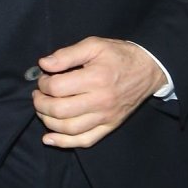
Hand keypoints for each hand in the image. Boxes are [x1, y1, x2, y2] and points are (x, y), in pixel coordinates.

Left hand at [33, 37, 164, 148]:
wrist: (148, 69)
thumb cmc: (119, 55)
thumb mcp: (94, 45)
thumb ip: (67, 54)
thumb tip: (44, 64)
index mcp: (95, 78)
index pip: (57, 88)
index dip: (43, 83)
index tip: (44, 78)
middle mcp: (100, 101)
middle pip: (59, 111)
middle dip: (41, 103)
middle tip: (38, 95)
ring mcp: (106, 117)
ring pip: (69, 129)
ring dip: (48, 121)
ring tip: (42, 110)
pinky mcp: (110, 126)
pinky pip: (85, 141)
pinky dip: (64, 143)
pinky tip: (49, 138)